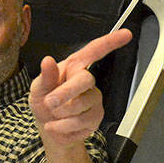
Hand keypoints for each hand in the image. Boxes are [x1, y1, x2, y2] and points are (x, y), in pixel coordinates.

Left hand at [29, 29, 133, 146]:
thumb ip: (45, 77)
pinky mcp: (96, 117)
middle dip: (65, 93)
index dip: (110, 42)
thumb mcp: (38, 88)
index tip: (126, 34)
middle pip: (86, 79)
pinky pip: (81, 121)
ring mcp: (93, 99)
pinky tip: (57, 124)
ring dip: (61, 112)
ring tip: (54, 114)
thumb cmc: (44, 103)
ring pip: (82, 104)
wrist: (49, 128)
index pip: (94, 51)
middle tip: (50, 102)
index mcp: (72, 67)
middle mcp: (86, 81)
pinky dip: (63, 126)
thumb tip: (47, 61)